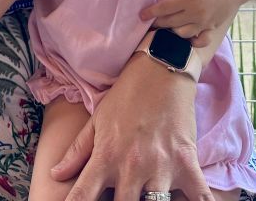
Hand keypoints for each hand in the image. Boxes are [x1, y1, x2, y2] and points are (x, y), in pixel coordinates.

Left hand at [50, 54, 212, 200]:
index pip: (83, 197)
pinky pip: (199, 197)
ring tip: (148, 197)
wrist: (161, 68)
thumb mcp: (97, 120)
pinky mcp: (187, 163)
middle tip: (122, 197)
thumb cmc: (127, 95)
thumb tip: (55, 175)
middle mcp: (131, 167)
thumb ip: (77, 151)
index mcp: (106, 156)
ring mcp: (161, 167)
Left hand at [140, 0, 242, 46]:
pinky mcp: (211, 29)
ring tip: (165, 29)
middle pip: (170, 22)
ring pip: (182, 34)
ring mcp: (204, 23)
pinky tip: (185, 39)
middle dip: (158, 23)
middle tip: (151, 23)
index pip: (164, 8)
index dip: (151, 13)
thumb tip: (163, 6)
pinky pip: (200, 41)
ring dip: (171, 32)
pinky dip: (191, 42)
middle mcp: (195, 13)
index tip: (141, 15)